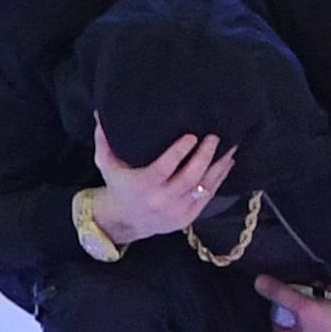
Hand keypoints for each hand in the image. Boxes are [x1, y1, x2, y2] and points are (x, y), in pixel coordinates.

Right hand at [87, 120, 234, 246]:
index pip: (164, 168)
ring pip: (203, 188)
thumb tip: (100, 111)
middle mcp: (161, 200)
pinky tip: (227, 163)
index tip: (191, 136)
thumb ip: (104, 139)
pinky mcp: (189, 216)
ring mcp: (177, 210)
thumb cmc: (119, 185)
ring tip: (230, 147)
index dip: (179, 152)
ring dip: (219, 166)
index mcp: (142, 185)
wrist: (128, 220)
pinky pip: (208, 196)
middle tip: (215, 137)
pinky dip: (219, 178)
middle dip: (205, 156)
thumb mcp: (106, 164)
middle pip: (189, 178)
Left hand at [257, 277, 330, 331]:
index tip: (301, 292)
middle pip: (299, 325)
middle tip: (321, 293)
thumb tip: (257, 282)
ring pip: (316, 328)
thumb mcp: (304, 306)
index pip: (278, 322)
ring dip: (323, 311)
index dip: (288, 303)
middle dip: (309, 305)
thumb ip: (280, 293)